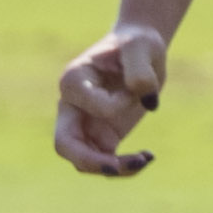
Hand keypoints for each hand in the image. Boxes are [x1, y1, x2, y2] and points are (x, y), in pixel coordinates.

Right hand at [54, 23, 168, 176]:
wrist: (140, 51)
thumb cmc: (136, 44)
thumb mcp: (142, 46)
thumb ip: (140, 70)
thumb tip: (148, 102)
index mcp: (73, 81)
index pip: (91, 106)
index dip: (119, 104)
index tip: (138, 90)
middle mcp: (72, 106)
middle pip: (65, 145)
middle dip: (90, 161)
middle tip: (116, 167)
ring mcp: (84, 124)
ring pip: (84, 161)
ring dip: (112, 168)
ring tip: (144, 160)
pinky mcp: (102, 136)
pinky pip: (104, 162)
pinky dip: (124, 167)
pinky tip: (148, 158)